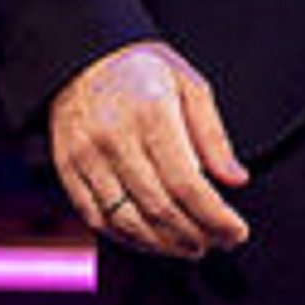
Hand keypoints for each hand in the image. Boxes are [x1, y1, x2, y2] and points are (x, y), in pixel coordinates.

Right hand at [48, 39, 250, 257]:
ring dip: (165, 245)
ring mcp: (86, 158)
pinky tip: (153, 241)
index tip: (236, 232)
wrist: (83, 57)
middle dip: (195, 235)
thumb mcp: (190, 86)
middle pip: (159, 208)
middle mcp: (114, 138)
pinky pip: (98, 219)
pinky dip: (129, 238)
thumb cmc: (141, 69)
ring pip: (128, 221)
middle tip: (218, 242)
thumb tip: (235, 179)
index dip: (215, 216)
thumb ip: (213, 136)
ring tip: (192, 246)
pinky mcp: (68, 171)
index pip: (187, 183)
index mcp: (150, 113)